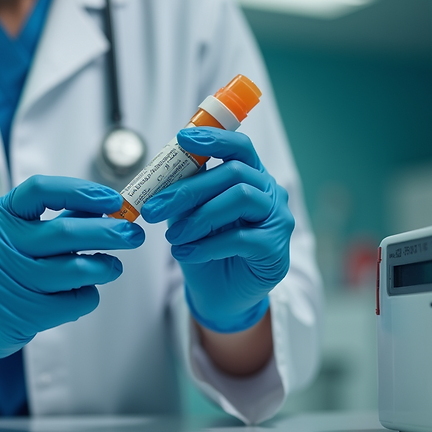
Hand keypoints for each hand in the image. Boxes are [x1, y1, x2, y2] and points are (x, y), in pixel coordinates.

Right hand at [0, 175, 144, 368]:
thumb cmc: (8, 266)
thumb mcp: (23, 234)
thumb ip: (62, 219)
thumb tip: (113, 209)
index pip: (41, 190)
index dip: (80, 192)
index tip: (113, 199)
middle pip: (64, 233)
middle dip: (108, 232)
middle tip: (133, 234)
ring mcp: (4, 280)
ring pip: (73, 271)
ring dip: (104, 268)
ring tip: (113, 267)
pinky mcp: (17, 312)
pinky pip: (71, 302)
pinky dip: (87, 296)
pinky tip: (83, 292)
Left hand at [141, 128, 293, 332]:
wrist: (221, 292)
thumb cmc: (206, 246)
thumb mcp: (189, 214)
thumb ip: (184, 192)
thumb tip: (159, 173)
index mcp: (250, 175)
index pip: (239, 146)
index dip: (213, 139)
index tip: (181, 139)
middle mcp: (269, 191)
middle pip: (234, 173)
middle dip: (188, 189)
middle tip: (154, 208)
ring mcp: (278, 218)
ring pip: (241, 198)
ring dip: (199, 217)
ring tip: (172, 236)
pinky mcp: (275, 249)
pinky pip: (242, 238)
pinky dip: (207, 245)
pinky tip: (184, 253)